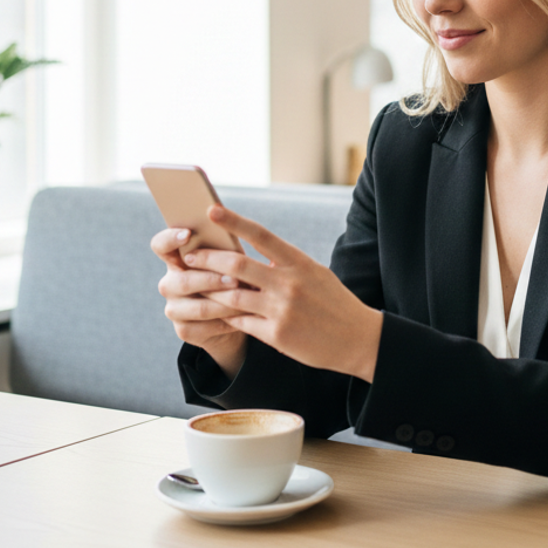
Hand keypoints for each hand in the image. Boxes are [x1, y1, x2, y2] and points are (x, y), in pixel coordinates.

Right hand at [151, 226, 248, 376]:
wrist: (235, 314)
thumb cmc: (232, 274)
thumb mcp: (229, 257)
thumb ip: (223, 242)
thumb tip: (224, 213)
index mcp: (176, 259)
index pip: (161, 245)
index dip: (170, 238)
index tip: (188, 233)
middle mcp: (170, 284)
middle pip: (182, 281)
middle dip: (210, 280)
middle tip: (234, 279)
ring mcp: (174, 308)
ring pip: (198, 308)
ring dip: (224, 303)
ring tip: (246, 299)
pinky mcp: (184, 330)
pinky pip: (206, 327)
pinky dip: (227, 321)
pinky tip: (243, 316)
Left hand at [181, 205, 382, 382]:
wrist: (356, 338)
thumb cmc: (333, 301)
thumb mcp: (314, 273)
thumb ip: (285, 264)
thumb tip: (251, 255)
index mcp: (299, 262)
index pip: (261, 235)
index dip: (234, 221)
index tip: (211, 210)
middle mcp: (289, 283)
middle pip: (237, 266)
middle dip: (208, 259)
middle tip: (190, 255)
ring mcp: (282, 310)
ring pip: (232, 297)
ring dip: (210, 290)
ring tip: (195, 285)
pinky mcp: (277, 335)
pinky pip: (241, 323)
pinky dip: (226, 316)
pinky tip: (216, 312)